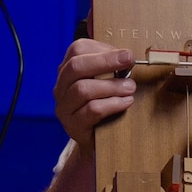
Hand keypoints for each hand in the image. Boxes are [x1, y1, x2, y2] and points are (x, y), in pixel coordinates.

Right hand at [54, 38, 135, 156]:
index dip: (103, 49)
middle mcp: (61, 87)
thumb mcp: (105, 82)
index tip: (126, 54)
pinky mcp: (73, 126)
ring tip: (130, 87)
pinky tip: (126, 102)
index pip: (77, 50)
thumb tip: (128, 56)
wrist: (96, 142)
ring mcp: (64, 107)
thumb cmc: (104, 106)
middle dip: (106, 61)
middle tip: (129, 61)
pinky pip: (91, 110)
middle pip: (76, 66)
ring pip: (82, 89)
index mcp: (68, 70)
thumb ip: (112, 67)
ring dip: (111, 85)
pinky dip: (112, 104)